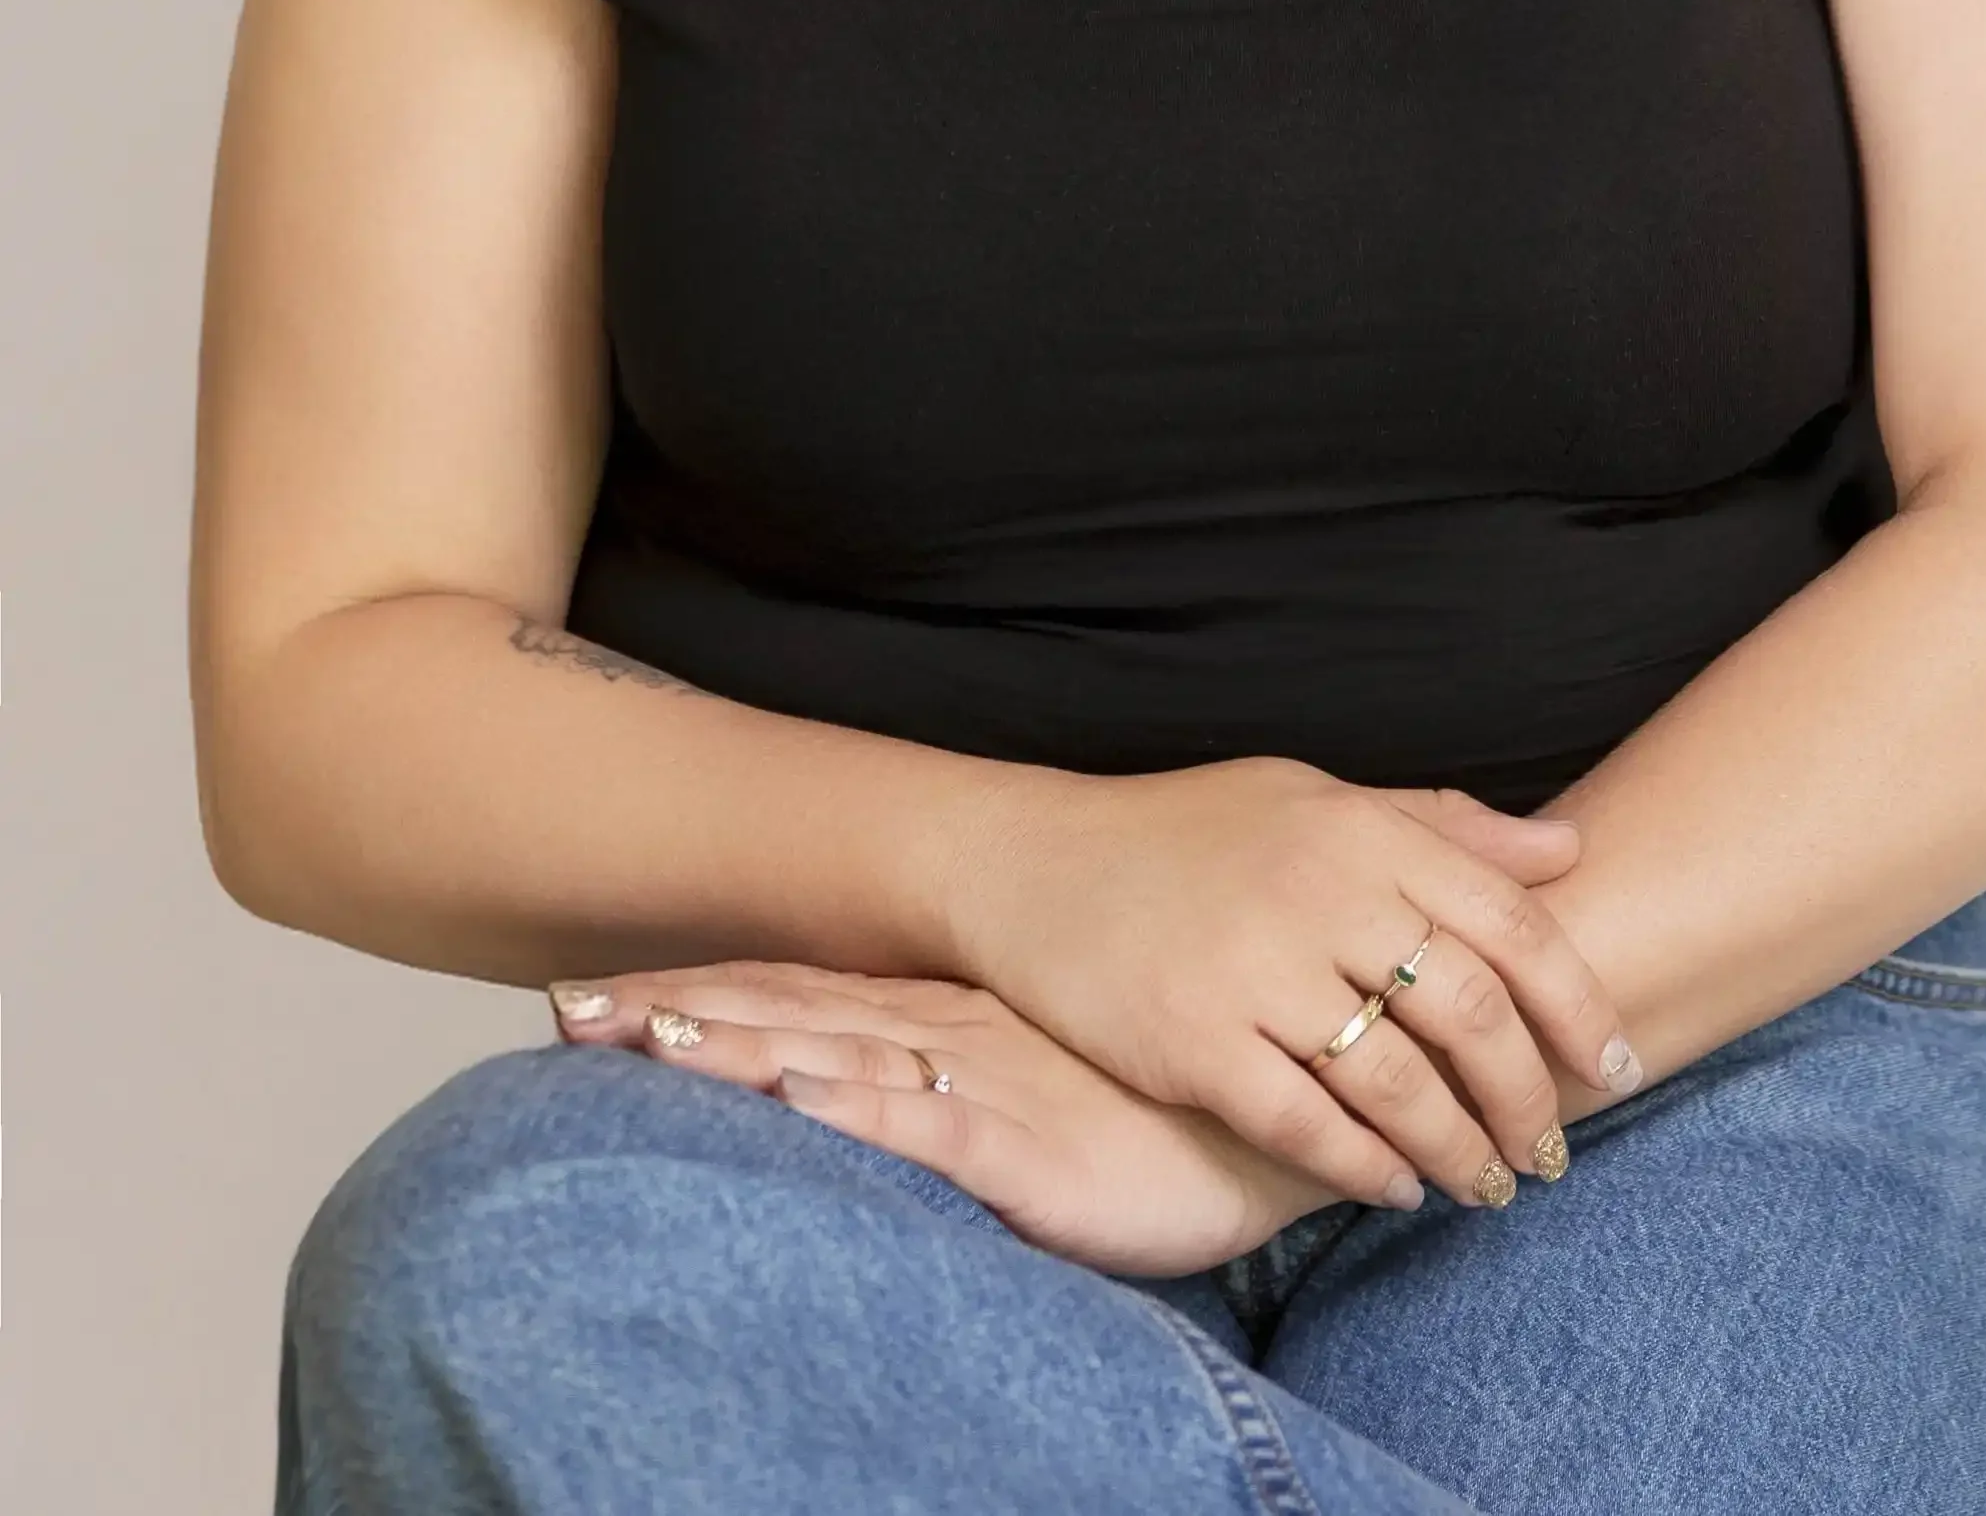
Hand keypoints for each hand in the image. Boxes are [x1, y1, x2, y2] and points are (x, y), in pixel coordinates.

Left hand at [548, 958, 1345, 1276]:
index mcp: (939, 1020)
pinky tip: (787, 1099)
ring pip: (826, 1060)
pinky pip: (920, 1129)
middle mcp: (940, 1037)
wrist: (1271, 1113)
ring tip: (635, 1035)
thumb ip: (957, 1077)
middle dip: (668, 1012)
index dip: (692, 990)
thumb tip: (867, 1074)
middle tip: (559, 1007)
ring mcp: (976, 1085)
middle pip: (780, 1016)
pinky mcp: (1019, 1150)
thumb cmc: (1156, 1108)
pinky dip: (849, 1109)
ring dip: (729, 1046)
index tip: (585, 993)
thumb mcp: (1034, 1088)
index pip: (793, 995)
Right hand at [941, 758, 1639, 1212]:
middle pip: (1471, 1012)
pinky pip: (1309, 1127)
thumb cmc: (1186, 833)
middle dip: (1530, 1097)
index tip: (1620, 1064)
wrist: (1032, 863)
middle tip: (1556, 1149)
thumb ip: (1439, 828)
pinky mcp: (1195, 1042)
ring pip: (1400, 1083)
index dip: (1578, 1003)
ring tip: (1490, 1187)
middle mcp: (1320, 893)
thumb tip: (1565, 854)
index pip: (1510, 922)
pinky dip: (1368, 1170)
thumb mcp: (1314, 799)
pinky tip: (1397, 1190)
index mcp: (1360, 830)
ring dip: (1461, 1150)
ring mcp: (1255, 970)